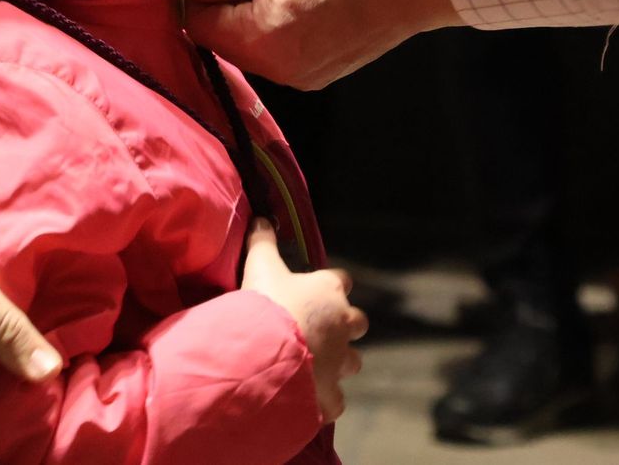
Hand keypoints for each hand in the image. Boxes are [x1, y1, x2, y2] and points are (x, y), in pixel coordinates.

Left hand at [179, 0, 456, 89]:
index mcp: (261, 40)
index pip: (198, 26)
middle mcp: (275, 71)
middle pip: (220, 43)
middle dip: (220, 10)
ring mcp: (296, 79)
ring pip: (247, 51)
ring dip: (245, 22)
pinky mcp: (314, 78)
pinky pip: (274, 58)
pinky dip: (270, 34)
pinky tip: (293, 6)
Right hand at [240, 220, 367, 420]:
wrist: (267, 353)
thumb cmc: (268, 304)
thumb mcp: (261, 266)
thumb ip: (263, 242)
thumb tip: (262, 219)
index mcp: (329, 291)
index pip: (342, 281)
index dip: (332, 285)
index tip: (319, 288)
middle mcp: (343, 324)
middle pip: (357, 322)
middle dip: (345, 326)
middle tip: (320, 330)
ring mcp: (340, 360)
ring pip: (352, 360)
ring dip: (338, 362)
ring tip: (314, 365)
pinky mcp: (331, 393)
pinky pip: (337, 399)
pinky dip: (326, 399)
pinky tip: (309, 397)